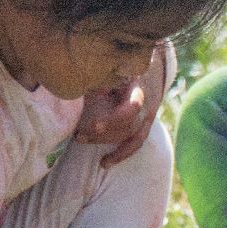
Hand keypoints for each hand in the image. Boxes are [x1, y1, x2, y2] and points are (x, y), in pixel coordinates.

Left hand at [75, 48, 166, 167]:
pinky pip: (135, 144)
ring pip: (132, 136)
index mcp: (139, 87)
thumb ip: (99, 76)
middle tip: (78, 134)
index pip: (134, 107)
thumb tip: (79, 86)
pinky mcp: (144, 125)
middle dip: (102, 132)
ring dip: (108, 142)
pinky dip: (121, 154)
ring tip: (83, 142)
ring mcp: (148, 116)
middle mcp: (147, 103)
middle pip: (129, 125)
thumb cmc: (123, 64)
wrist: (147, 66)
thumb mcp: (111, 66)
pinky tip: (104, 163)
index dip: (115, 120)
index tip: (95, 125)